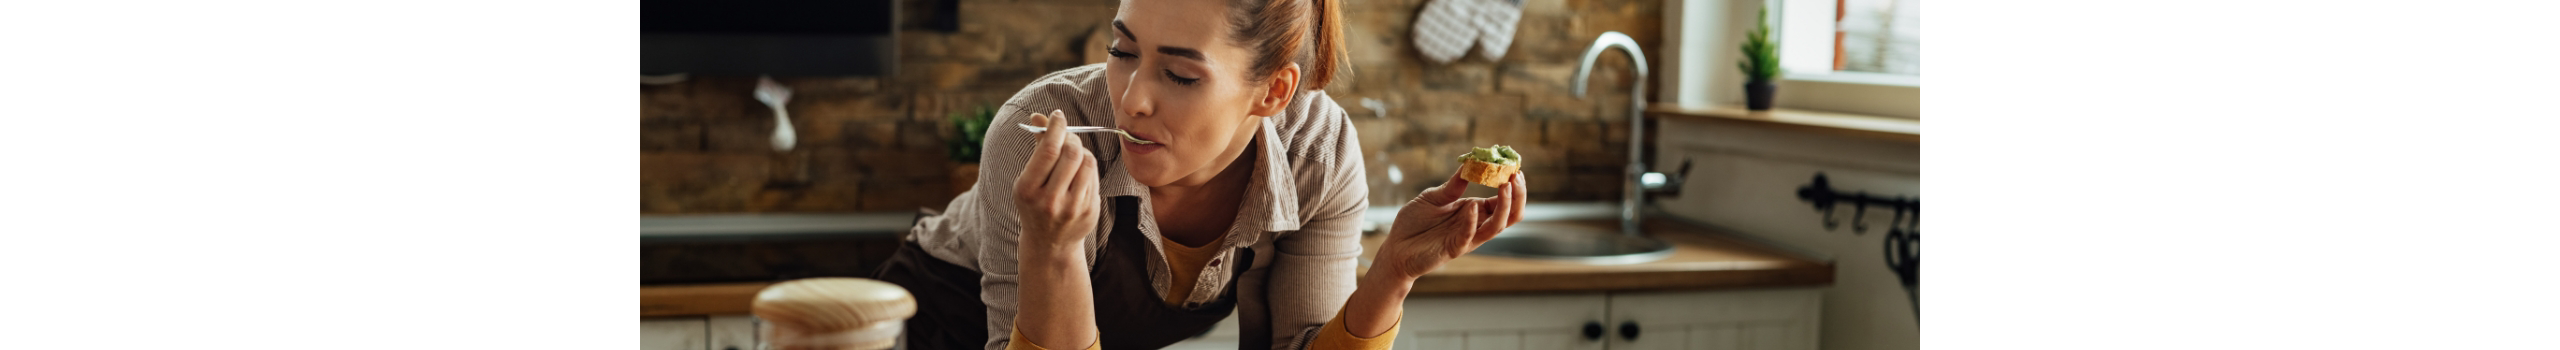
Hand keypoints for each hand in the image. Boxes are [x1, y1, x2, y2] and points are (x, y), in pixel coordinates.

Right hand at [1013, 109, 1102, 252]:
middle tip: (1068, 136)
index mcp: (1028, 189)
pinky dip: (1087, 167)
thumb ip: (1037, 147)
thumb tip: (1039, 116)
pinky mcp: (1089, 211)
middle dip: (1072, 138)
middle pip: (1071, 153)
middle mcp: (1049, 200)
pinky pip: (1094, 176)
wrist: (1050, 243)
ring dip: (1082, 151)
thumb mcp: (1028, 179)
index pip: (1048, 150)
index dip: (1056, 127)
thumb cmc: (1036, 203)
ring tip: (1073, 155)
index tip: (1058, 115)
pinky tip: (1079, 173)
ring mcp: (1072, 208)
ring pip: (1087, 162)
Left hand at [1373, 170, 1527, 281]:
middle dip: (1517, 196)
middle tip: (1516, 177)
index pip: (1502, 200)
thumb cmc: (1414, 223)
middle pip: (1509, 214)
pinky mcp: (1453, 249)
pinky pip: (1468, 236)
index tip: (1515, 167)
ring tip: (1505, 186)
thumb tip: (1469, 165)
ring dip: (1504, 207)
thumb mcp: (1433, 197)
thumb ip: (1452, 186)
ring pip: (1497, 227)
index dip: (1511, 186)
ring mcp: (1467, 238)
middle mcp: (1475, 225)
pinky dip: (1472, 222)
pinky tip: (1472, 206)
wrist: (1395, 248)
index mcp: (1474, 211)